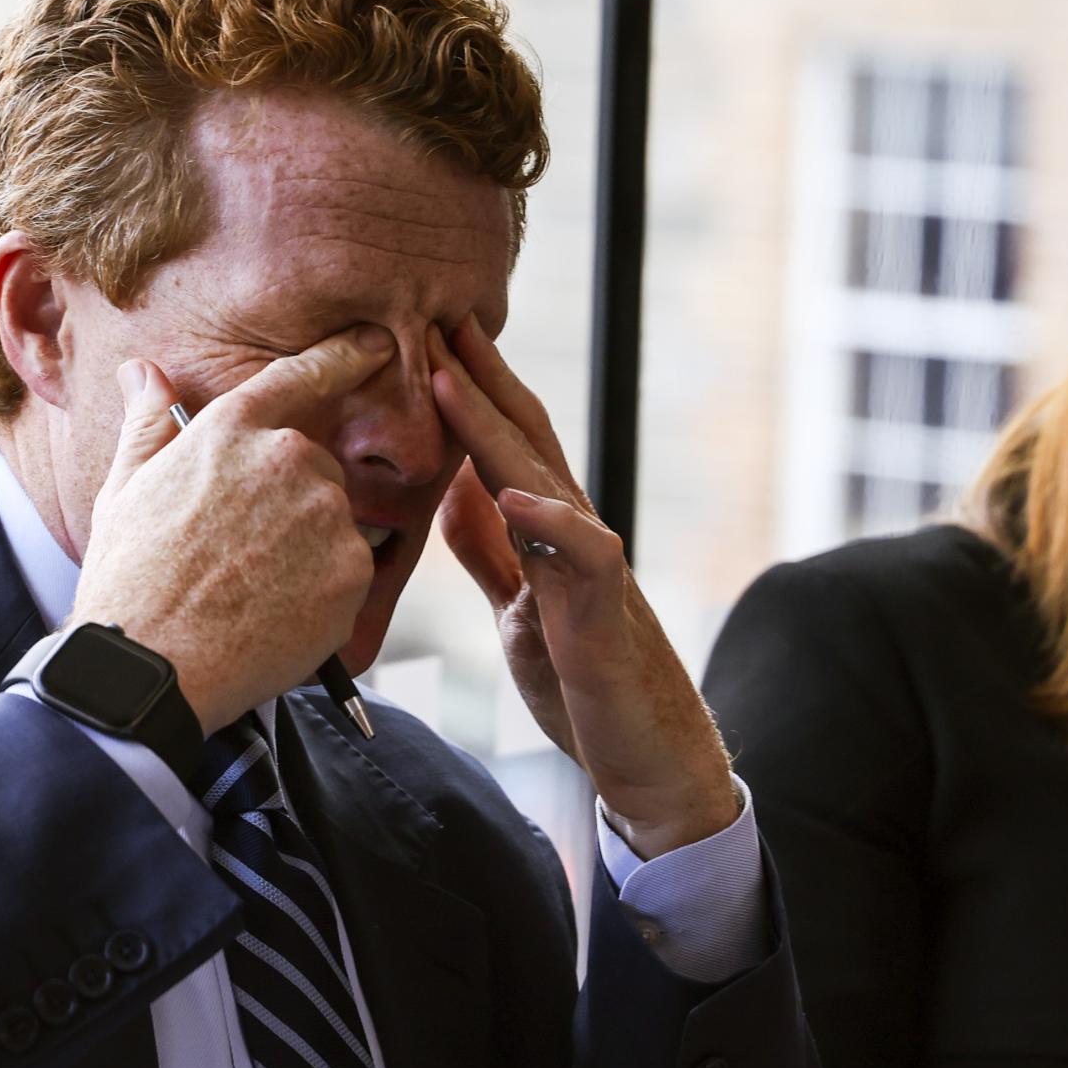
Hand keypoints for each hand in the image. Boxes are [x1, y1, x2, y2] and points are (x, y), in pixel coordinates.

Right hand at [70, 326, 392, 730]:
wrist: (152, 665)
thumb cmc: (130, 579)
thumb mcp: (126, 488)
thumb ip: (148, 422)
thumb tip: (141, 370)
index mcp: (233, 429)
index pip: (303, 375)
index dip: (345, 355)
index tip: (377, 343)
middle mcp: (289, 459)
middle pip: (318, 469)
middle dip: (293, 504)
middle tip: (242, 553)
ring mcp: (326, 514)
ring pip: (335, 524)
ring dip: (309, 551)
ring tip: (253, 589)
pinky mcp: (352, 570)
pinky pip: (351, 575)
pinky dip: (324, 595)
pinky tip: (276, 615)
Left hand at [430, 315, 737, 857]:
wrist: (644, 754)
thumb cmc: (584, 680)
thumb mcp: (519, 605)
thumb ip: (492, 550)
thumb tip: (455, 492)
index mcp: (548, 531)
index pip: (504, 443)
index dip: (465, 388)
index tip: (423, 333)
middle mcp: (572, 534)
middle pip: (523, 439)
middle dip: (476, 377)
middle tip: (433, 313)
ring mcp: (591, 569)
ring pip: (543, 479)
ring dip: (493, 427)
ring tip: (447, 379)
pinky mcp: (603, 614)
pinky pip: (582, 554)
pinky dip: (546, 519)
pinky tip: (506, 492)